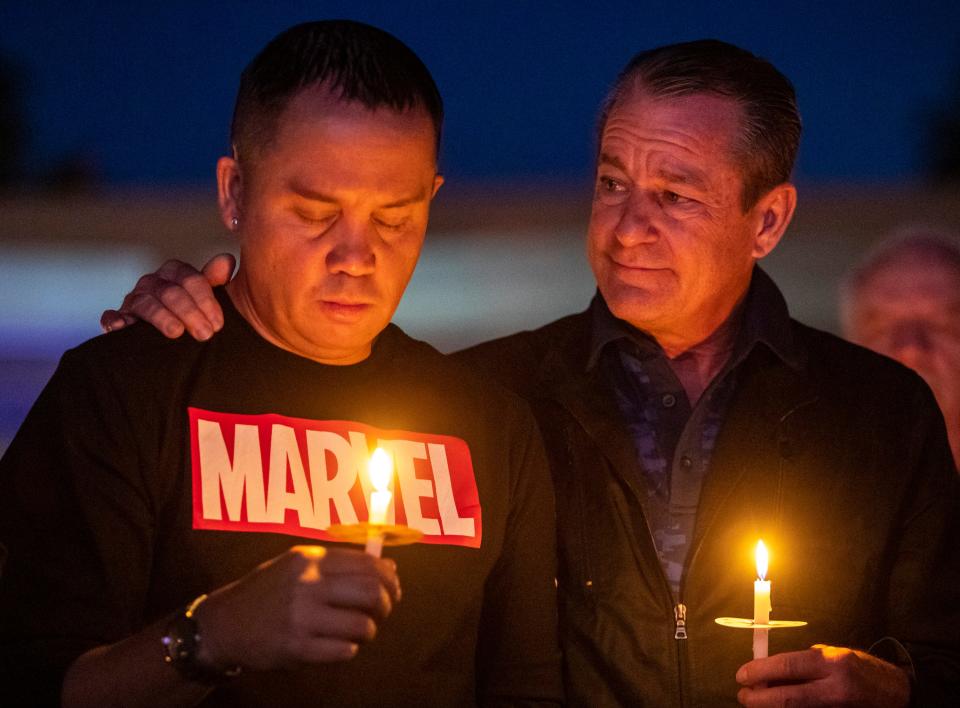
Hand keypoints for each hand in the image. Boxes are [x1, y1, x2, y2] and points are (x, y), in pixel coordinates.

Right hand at [100, 253, 234, 339]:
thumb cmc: (195, 314)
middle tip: (205, 333)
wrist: (177, 337)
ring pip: (146, 303)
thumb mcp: (209, 298)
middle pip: (170, 292)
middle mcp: (153, 283)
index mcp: (175, 273)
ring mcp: (134, 300)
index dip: (206, 300)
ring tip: (176, 332)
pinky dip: (115, 320)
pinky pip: (111, 317)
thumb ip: (216, 280)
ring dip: (162, 318)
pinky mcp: (119, 319)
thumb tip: (226, 261)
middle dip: (189, 312)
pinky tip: (123, 327)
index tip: (218, 323)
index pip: (190, 279)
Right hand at [194, 545, 400, 671]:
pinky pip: (343, 650)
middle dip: (386, 605)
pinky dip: (349, 650)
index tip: (394, 588)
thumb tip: (389, 567)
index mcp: (310, 559)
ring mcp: (302, 616)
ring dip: (369, 631)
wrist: (224, 624)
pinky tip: (340, 646)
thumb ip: (340, 564)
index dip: (389, 577)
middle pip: (371, 592)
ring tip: (359, 632)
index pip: (367, 563)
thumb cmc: (267, 592)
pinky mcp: (296, 647)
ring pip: (362, 624)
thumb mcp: (298, 566)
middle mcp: (308, 583)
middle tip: (382, 612)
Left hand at [736, 644, 909, 706]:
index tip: (742, 675)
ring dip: (771, 707)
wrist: (895, 691)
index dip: (760, 671)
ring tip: (757, 702)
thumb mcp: (830, 656)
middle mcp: (834, 688)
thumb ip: (801, 664)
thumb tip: (767, 673)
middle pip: (787, 698)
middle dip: (759, 699)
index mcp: (830, 662)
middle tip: (743, 696)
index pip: (787, 666)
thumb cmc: (857, 667)